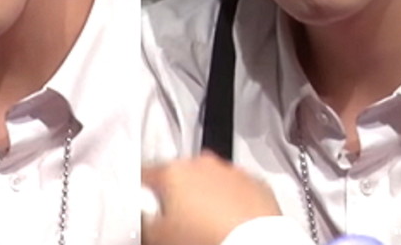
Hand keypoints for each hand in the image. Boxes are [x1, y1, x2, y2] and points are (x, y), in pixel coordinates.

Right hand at [141, 153, 281, 244]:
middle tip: (179, 220)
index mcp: (173, 171)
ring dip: (206, 196)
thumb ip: (146, 220)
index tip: (147, 206)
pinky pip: (237, 190)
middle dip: (178, 193)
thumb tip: (147, 217)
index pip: (146, 174)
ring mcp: (231, 172)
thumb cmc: (208, 239)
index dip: (143, 192)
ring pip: (210, 180)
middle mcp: (202, 164)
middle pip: (180, 174)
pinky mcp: (257, 185)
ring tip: (208, 224)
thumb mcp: (159, 236)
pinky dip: (232, 202)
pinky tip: (231, 223)